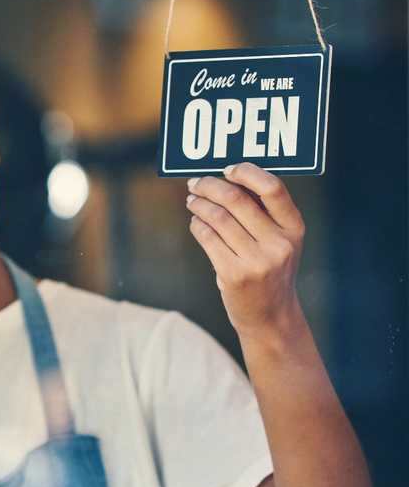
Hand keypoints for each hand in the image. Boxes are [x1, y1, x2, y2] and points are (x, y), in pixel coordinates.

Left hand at [185, 162, 306, 338]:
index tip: (227, 169)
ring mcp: (257, 261)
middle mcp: (279, 243)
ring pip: (217, 217)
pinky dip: (197, 224)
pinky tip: (196, 222)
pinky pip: (207, 237)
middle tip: (196, 183)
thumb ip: (263, 214)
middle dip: (210, 186)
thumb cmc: (270, 270)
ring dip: (199, 204)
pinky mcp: (235, 275)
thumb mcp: (280, 241)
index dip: (247, 172)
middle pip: (237, 199)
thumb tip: (225, 177)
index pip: (272, 188)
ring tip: (192, 201)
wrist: (270, 317)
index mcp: (294, 228)